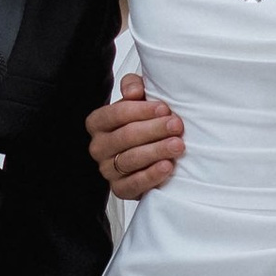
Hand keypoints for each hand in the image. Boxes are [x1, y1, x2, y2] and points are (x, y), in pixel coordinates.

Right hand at [87, 71, 185, 199]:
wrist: (153, 153)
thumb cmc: (145, 121)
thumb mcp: (139, 98)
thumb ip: (134, 86)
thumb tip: (134, 91)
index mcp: (98, 123)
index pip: (116, 114)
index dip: (141, 111)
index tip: (164, 108)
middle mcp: (98, 147)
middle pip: (125, 137)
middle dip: (154, 130)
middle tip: (177, 125)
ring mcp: (107, 170)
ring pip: (130, 160)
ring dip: (156, 151)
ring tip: (177, 145)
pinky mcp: (119, 189)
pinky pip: (132, 185)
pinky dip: (151, 176)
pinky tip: (167, 166)